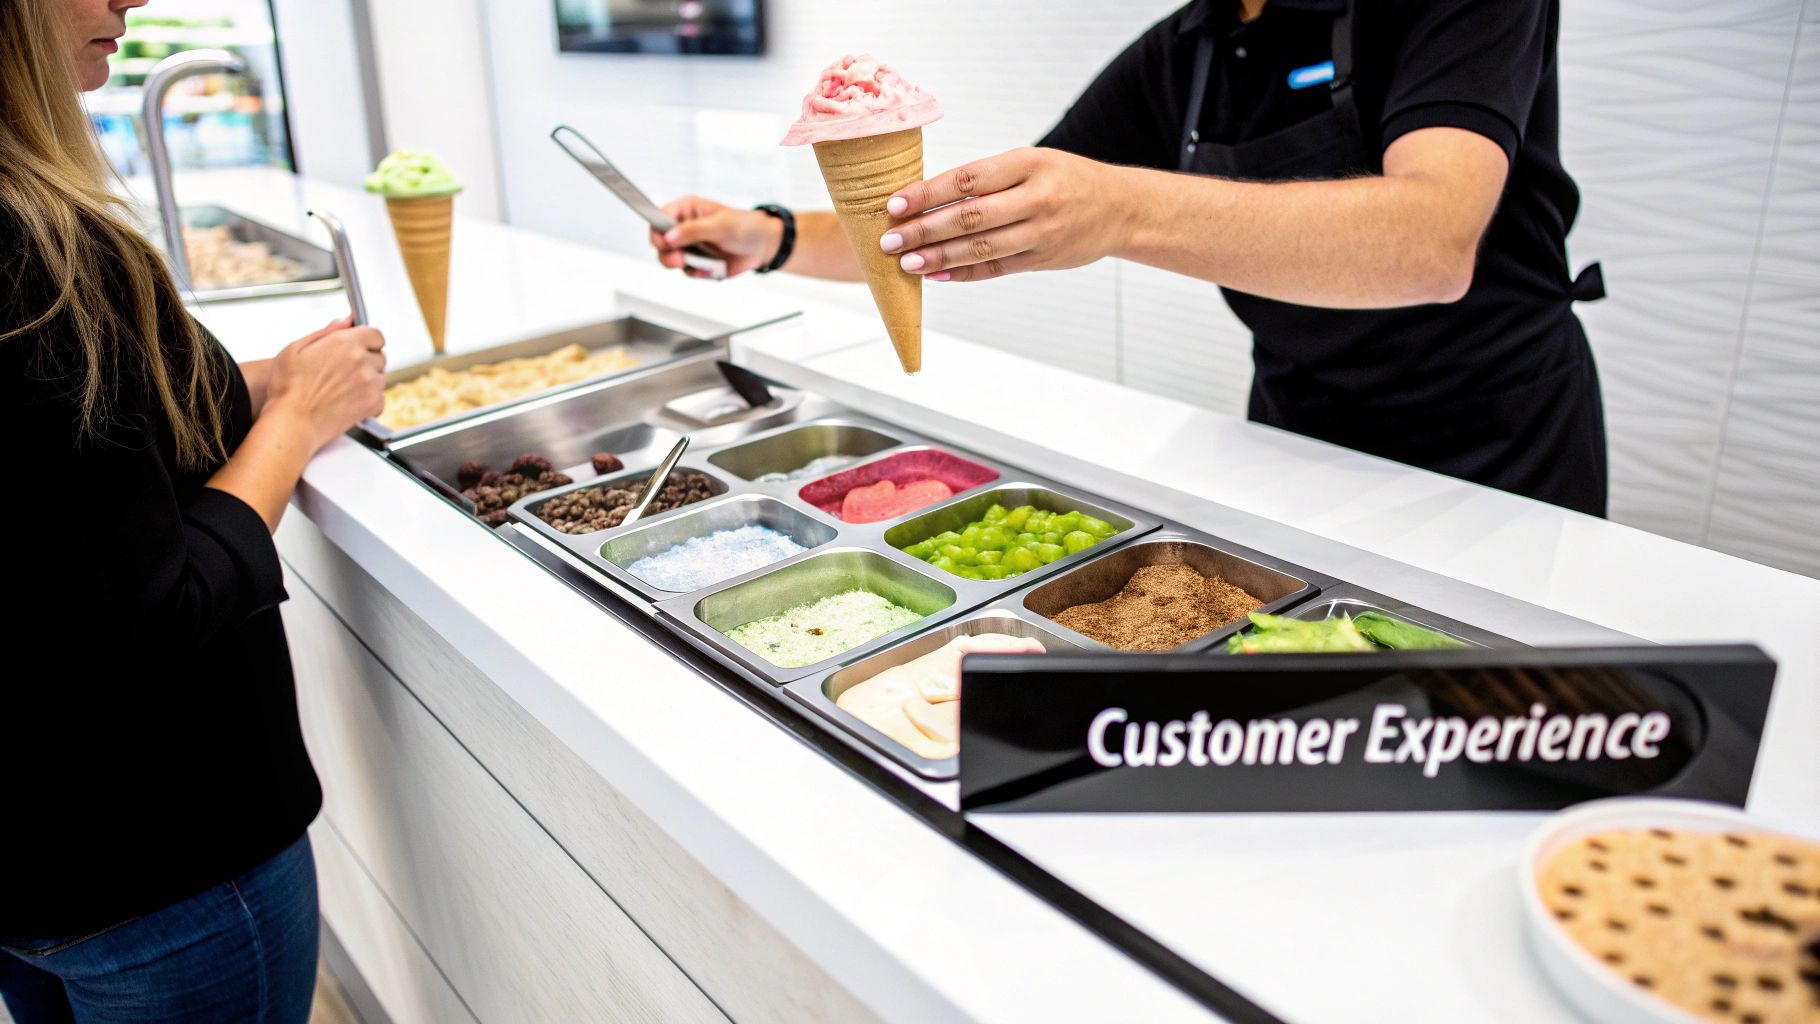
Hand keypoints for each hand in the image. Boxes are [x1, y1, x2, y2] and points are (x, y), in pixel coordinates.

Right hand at [264, 317, 385, 449]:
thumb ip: (327, 331)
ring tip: (342, 389)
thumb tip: (347, 320)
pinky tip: (348, 402)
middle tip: (344, 373)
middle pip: (379, 356)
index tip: (360, 347)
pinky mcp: (373, 404)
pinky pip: (380, 398)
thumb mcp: (297, 348)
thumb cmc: (288, 387)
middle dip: (366, 361)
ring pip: (380, 377)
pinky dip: (369, 400)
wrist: (292, 422)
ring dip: (368, 381)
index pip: (376, 335)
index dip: (367, 341)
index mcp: (346, 343)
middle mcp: (363, 361)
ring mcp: (371, 383)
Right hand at [649, 196, 781, 277]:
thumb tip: (669, 236)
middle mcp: (683, 227)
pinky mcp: (696, 262)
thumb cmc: (744, 227)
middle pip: (659, 242)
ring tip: (700, 264)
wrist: (762, 247)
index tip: (664, 243)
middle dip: (668, 254)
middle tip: (680, 261)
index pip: (659, 217)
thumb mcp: (719, 225)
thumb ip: (693, 230)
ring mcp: (689, 246)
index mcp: (686, 210)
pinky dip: (697, 273)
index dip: (658, 231)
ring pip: (670, 259)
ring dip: (683, 265)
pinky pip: (687, 271)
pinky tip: (711, 269)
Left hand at [879, 147, 1122, 281]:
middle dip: (924, 230)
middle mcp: (1037, 198)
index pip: (967, 179)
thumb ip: (988, 178)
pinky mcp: (1044, 259)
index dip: (927, 193)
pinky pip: (996, 269)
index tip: (895, 204)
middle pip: (970, 217)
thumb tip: (928, 197)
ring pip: (981, 247)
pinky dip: (964, 273)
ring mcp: (1042, 232)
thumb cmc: (1066, 179)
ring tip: (907, 263)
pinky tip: (937, 274)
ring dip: (939, 257)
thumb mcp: (1032, 162)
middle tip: (890, 240)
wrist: (1120, 208)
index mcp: (1029, 164)